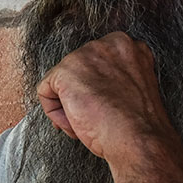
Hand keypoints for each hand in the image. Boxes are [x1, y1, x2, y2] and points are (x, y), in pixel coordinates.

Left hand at [36, 31, 175, 160]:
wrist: (138, 138)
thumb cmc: (137, 125)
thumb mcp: (131, 88)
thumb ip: (113, 77)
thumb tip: (88, 85)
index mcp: (127, 47)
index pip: (95, 65)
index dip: (94, 90)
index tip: (101, 108)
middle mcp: (106, 44)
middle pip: (76, 71)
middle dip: (78, 97)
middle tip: (93, 119)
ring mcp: (85, 55)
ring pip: (59, 82)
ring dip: (67, 107)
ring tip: (86, 123)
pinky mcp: (66, 71)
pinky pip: (44, 91)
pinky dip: (54, 112)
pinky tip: (74, 122)